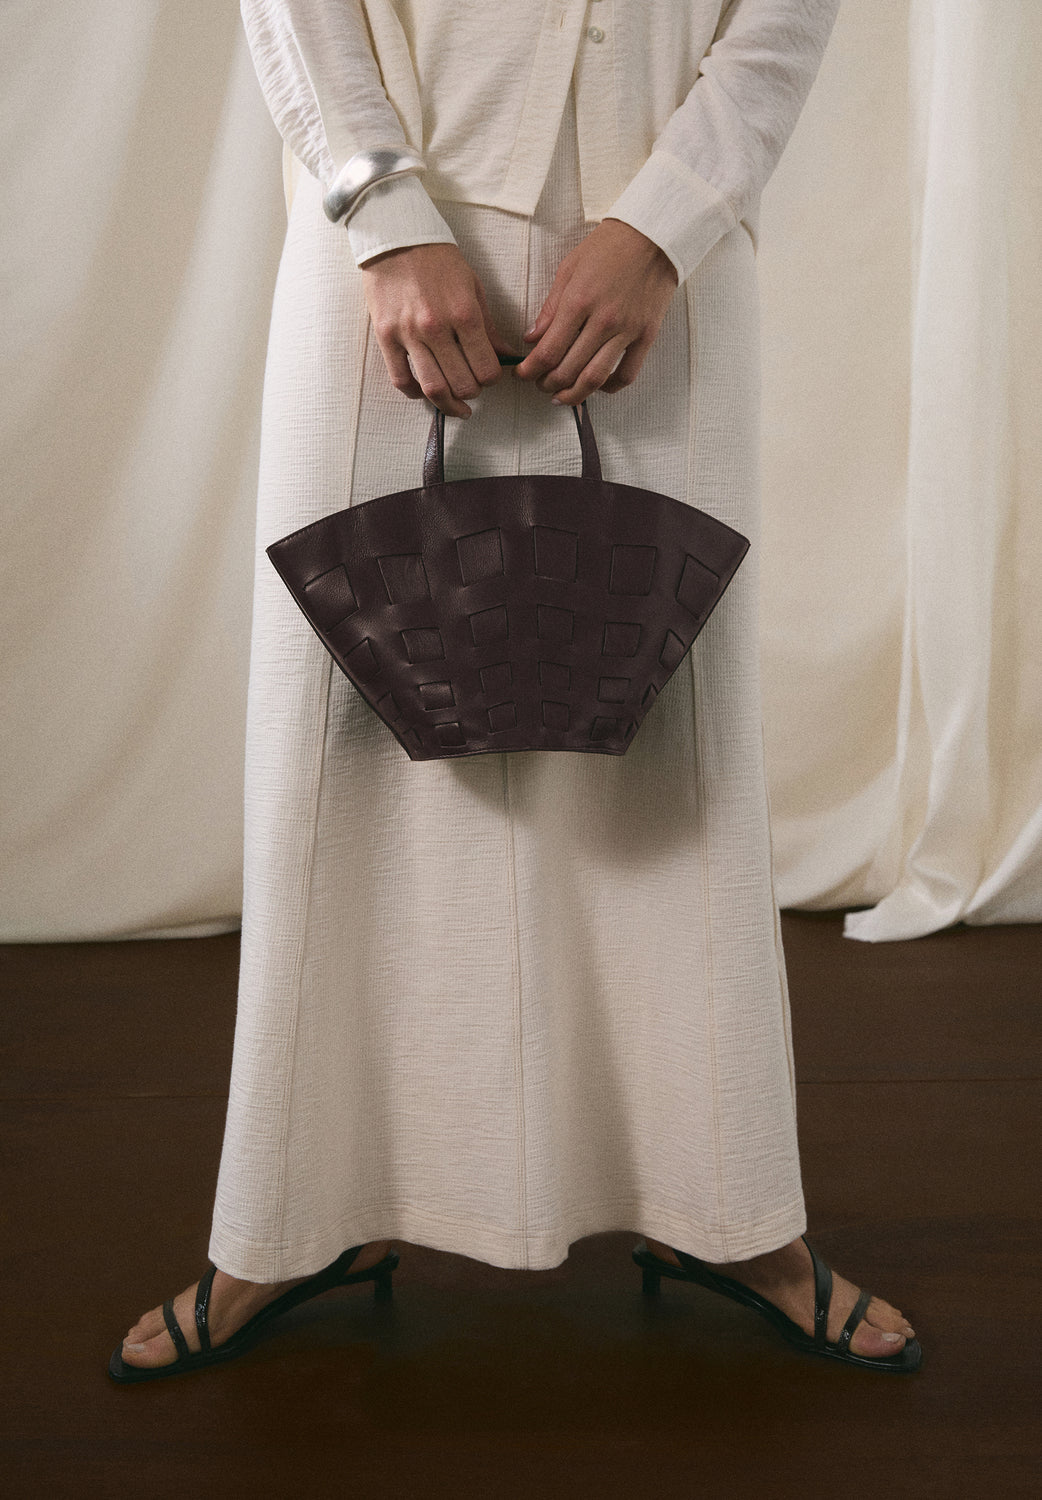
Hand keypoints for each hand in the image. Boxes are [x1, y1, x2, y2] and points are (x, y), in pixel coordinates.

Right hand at [360, 242, 519, 416]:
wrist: (395, 237)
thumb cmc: (437, 260)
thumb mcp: (473, 286)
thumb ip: (488, 325)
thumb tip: (506, 354)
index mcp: (464, 314)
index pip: (486, 369)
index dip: (492, 379)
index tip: (489, 376)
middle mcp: (436, 328)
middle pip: (462, 384)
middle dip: (472, 393)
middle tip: (473, 390)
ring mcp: (408, 334)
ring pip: (433, 388)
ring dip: (448, 404)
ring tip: (455, 406)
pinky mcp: (386, 336)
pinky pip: (401, 379)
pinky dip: (415, 393)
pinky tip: (424, 392)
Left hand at [515, 219, 678, 404]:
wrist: (653, 235)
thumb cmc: (609, 247)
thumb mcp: (569, 268)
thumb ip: (550, 307)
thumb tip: (532, 338)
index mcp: (579, 302)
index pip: (548, 351)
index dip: (530, 371)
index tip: (522, 375)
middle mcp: (603, 321)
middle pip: (568, 370)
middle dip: (546, 384)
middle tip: (539, 384)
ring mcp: (627, 331)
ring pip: (595, 378)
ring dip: (573, 395)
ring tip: (560, 396)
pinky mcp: (646, 336)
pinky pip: (626, 374)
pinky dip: (609, 388)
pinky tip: (596, 387)